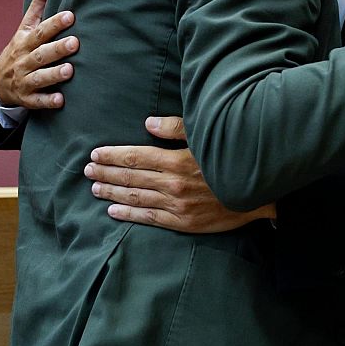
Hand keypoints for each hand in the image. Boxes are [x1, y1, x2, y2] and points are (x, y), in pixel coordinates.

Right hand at [0, 0, 77, 108]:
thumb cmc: (21, 47)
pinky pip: (37, 101)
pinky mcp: (27, 98)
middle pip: (40, 54)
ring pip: (39, 77)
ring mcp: (24, 80)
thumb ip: (39, 0)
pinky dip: (48, 101)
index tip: (70, 15)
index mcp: (25, 40)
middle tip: (75, 42)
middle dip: (57, 49)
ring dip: (53, 74)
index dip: (54, 23)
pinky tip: (61, 100)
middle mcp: (24, 59)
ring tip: (70, 70)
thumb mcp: (26, 24)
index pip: (40, 30)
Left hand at [86, 116, 274, 232]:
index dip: (112, 156)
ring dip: (112, 193)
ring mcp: (176, 205)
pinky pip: (148, 218)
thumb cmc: (231, 159)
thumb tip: (146, 124)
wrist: (258, 195)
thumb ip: (176, 128)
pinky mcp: (182, 222)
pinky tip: (113, 211)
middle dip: (106, 174)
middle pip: (130, 178)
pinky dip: (128, 215)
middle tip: (87, 171)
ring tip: (95, 188)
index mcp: (177, 160)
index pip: (135, 157)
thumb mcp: (207, 136)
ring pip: (135, 198)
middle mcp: (172, 184)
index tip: (95, 154)